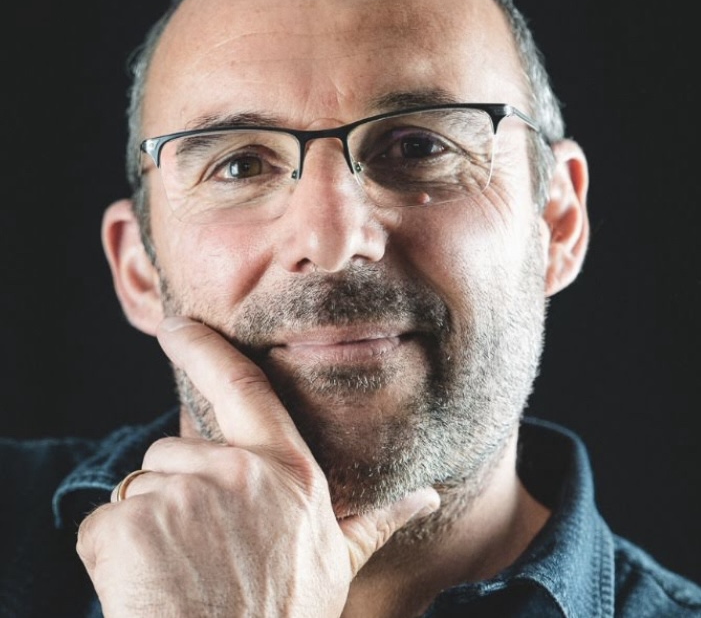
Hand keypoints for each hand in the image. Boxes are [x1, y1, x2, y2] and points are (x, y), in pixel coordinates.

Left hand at [77, 316, 439, 616]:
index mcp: (285, 470)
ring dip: (145, 525)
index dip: (204, 348)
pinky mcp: (129, 525)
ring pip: (139, 486)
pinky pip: (103, 522)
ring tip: (179, 573)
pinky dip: (111, 553)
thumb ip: (377, 519)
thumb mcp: (337, 563)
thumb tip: (429, 494)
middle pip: (174, 449)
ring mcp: (181, 494)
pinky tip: (146, 586)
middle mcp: (235, 471)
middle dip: (175, 490)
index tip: (175, 323)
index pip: (243, 386)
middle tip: (200, 550)